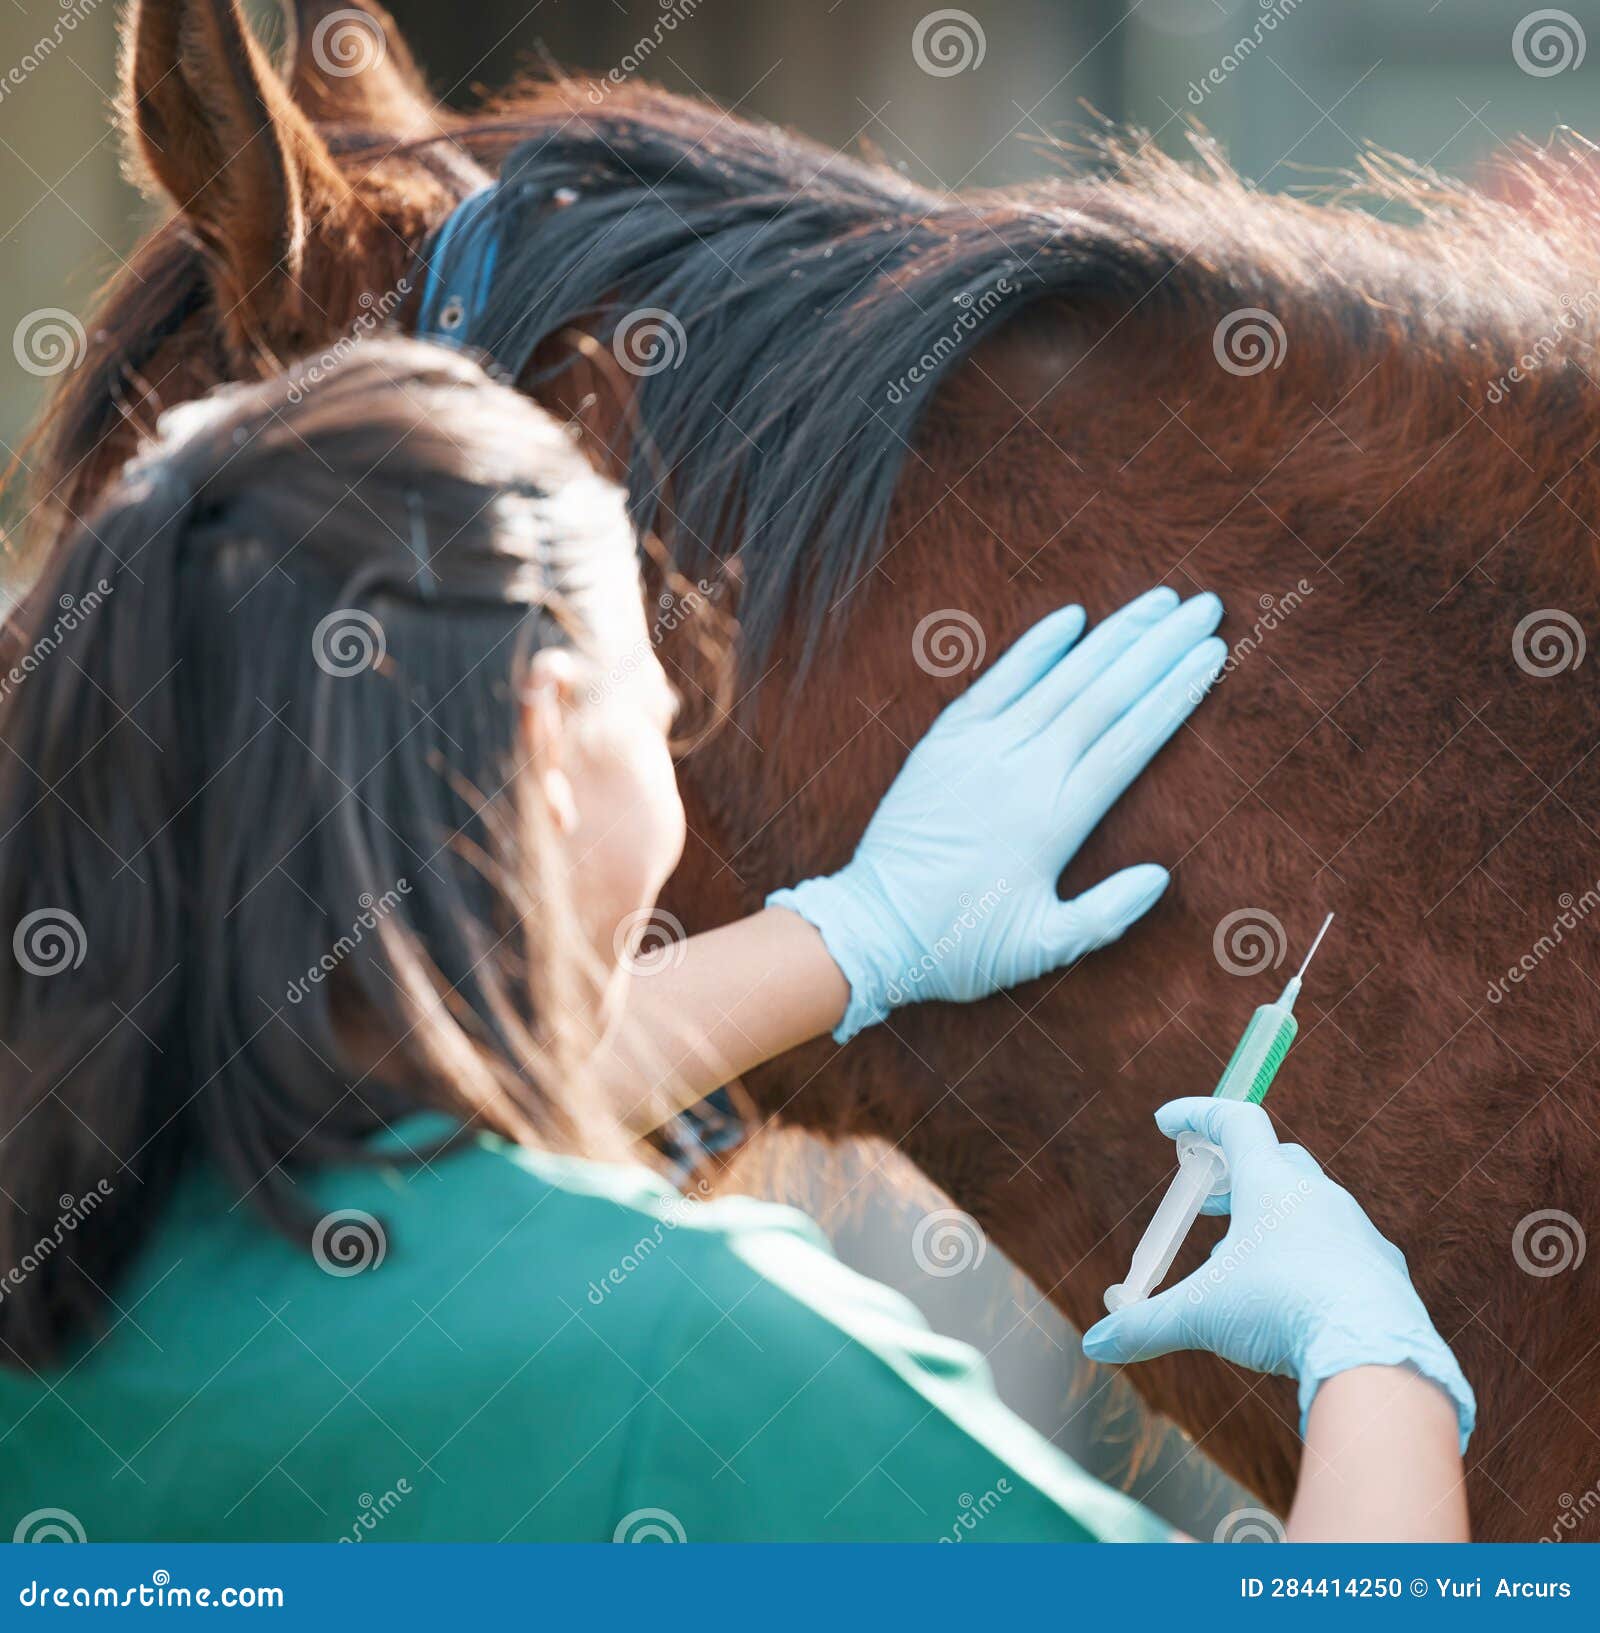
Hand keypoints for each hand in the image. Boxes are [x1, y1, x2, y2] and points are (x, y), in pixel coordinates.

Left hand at [767, 586, 1225, 1040]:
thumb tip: (1160, 877)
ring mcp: (982, 750)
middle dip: (1159, 647)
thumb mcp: (1042, 946)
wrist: (873, 930)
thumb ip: (1105, 914)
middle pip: (1106, 696)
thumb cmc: (961, 946)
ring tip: (1160, 600)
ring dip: (1112, 636)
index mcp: (1055, 821)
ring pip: (1060, 679)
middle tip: (1205, 606)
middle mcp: (1023, 773)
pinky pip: (997, 682)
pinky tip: (1071, 616)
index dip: (1174, 694)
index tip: (1212, 654)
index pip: (1131, 742)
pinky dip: (1034, 647)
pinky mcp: (945, 741)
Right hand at [1081, 1098, 1475, 1450]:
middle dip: (1236, 1175)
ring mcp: (1355, 1230)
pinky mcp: (1383, 1269)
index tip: (1167, 1123)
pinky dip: (1312, 1255)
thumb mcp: (1202, 1315)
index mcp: (1270, 1183)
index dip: (1197, 1115)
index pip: (1234, 1121)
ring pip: (1310, 1205)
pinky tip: (1298, 1293)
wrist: (1374, 1354)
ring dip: (1274, 1218)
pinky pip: (1342, 1247)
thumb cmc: (1281, 1312)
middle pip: (1275, 1159)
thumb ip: (1146, 1326)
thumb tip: (1095, 1344)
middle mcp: (1316, 1195)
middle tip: (1209, 1202)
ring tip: (1245, 1259)